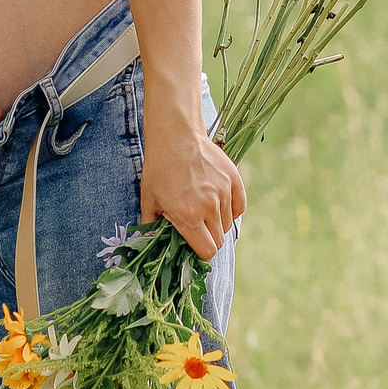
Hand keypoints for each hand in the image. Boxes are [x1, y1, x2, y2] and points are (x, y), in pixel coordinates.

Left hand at [137, 97, 245, 260]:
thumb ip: (152, 225)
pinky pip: (238, 208)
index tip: (194, 246)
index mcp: (188, 216)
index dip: (200, 253)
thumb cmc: (159, 168)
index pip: (207, 251)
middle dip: (207, 239)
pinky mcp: (234, 180)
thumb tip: (153, 243)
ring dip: (217, 223)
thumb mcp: (148, 199)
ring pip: (227, 224)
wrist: (175, 135)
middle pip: (218, 240)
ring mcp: (224, 192)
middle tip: (196, 228)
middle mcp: (209, 207)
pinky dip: (230, 210)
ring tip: (202, 209)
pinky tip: (217, 203)